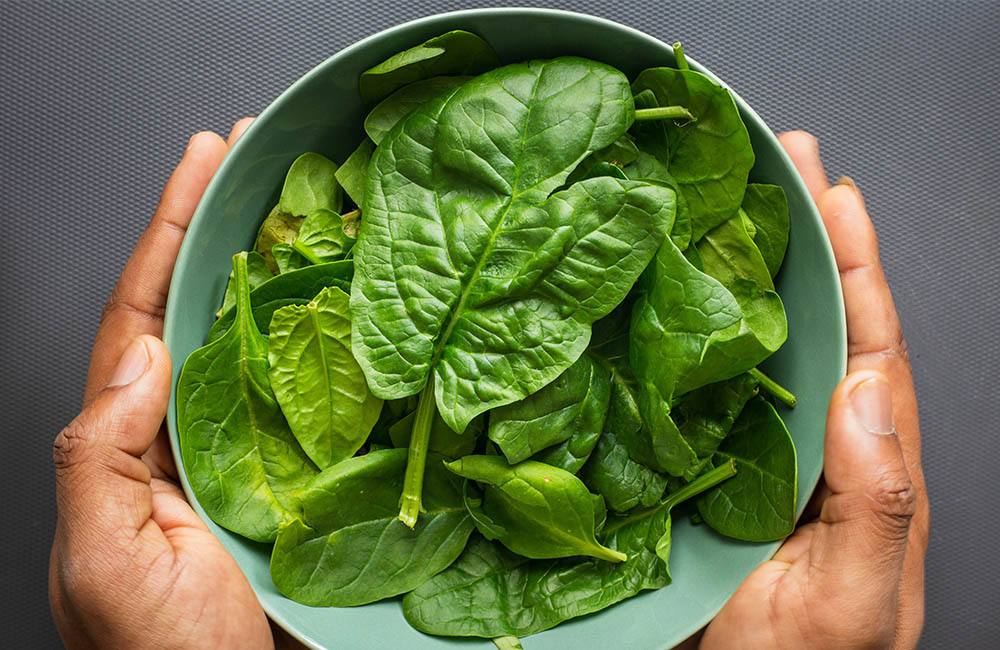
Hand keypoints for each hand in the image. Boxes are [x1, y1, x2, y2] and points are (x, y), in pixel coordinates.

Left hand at [49, 119, 303, 649]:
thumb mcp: (103, 561)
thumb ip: (99, 458)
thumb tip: (140, 356)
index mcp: (130, 442)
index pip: (142, 314)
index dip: (168, 231)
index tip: (204, 161)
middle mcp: (185, 432)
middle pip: (200, 308)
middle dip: (220, 227)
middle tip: (256, 156)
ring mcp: (245, 450)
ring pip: (258, 342)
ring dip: (277, 272)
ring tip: (304, 207)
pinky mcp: (297, 475)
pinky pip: (310, 394)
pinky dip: (324, 342)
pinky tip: (348, 306)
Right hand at [688, 132, 928, 648]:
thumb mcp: (858, 598)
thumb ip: (880, 503)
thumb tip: (867, 394)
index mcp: (863, 462)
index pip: (870, 345)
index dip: (855, 265)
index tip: (835, 194)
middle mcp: (813, 441)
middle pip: (817, 321)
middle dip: (807, 237)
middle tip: (785, 159)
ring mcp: (755, 448)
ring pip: (759, 341)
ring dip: (750, 267)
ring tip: (733, 197)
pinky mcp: (700, 463)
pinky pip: (698, 384)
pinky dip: (692, 328)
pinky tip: (670, 288)